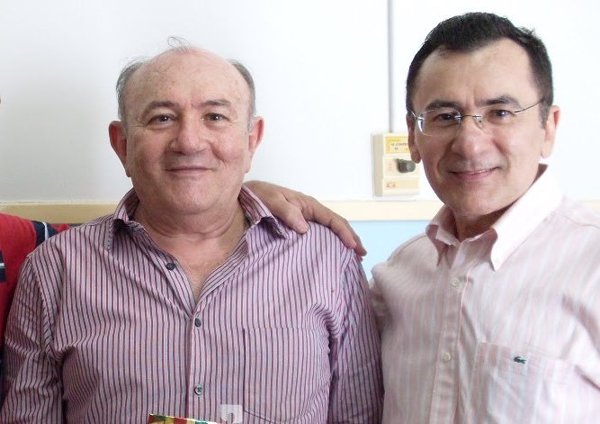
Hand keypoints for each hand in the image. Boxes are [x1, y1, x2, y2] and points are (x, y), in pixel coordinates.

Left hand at [245, 180, 366, 255]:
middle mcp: (308, 212)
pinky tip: (329, 257)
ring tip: (352, 259)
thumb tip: (305, 228)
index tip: (353, 247)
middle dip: (350, 239)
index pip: (332, 219)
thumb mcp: (270, 200)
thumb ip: (286, 211)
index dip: (345, 233)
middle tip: (361, 256)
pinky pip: (316, 237)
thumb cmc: (256, 197)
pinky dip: (327, 246)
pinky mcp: (295, 229)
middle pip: (335, 225)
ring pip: (328, 232)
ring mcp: (303, 220)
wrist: (241, 199)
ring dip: (341, 243)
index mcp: (306, 204)